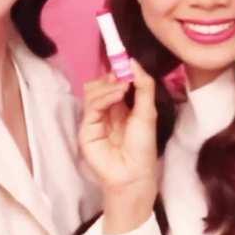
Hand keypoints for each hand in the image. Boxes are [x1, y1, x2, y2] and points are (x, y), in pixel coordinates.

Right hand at [80, 60, 156, 190]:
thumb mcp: (148, 112)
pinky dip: (104, 97)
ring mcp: (94, 119)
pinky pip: (91, 106)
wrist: (134, 174)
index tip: (123, 60)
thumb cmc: (143, 146)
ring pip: (92, 91)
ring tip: (123, 88)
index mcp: (119, 107)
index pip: (112, 83)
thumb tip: (133, 61)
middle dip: (111, 76)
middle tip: (123, 74)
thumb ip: (144, 86)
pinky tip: (117, 96)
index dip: (116, 71)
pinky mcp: (86, 129)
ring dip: (108, 86)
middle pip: (99, 84)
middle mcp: (105, 111)